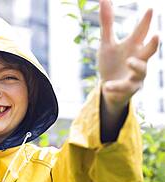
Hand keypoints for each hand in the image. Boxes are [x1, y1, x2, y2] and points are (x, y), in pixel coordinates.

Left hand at [98, 0, 158, 114]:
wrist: (109, 88)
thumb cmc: (111, 63)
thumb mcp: (106, 43)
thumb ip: (107, 23)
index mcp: (133, 46)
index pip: (141, 32)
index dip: (145, 21)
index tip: (150, 9)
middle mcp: (138, 59)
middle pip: (149, 51)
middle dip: (153, 44)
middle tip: (157, 35)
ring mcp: (135, 75)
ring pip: (141, 71)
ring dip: (136, 66)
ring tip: (128, 61)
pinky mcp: (128, 89)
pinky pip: (123, 88)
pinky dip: (115, 86)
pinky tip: (106, 86)